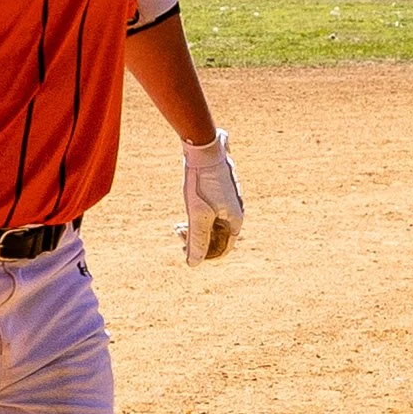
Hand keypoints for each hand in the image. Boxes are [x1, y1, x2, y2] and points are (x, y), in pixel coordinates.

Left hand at [180, 131, 243, 263]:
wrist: (204, 149)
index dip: (203, 255)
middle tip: (177, 231)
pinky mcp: (222, 191)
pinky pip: (212, 211)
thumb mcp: (197, 214)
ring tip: (178, 225)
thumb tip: (193, 264)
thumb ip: (197, 240)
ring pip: (213, 223)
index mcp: (235, 220)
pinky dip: (198, 215)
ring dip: (195, 228)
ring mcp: (230, 201)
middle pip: (217, 237)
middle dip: (196, 239)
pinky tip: (187, 209)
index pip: (222, 249)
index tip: (183, 249)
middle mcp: (236, 212)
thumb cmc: (202, 182)